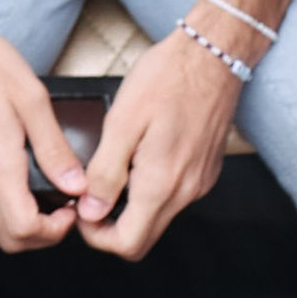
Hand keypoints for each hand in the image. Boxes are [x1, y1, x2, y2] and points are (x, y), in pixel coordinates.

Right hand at [0, 15, 90, 249]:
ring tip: (32, 173)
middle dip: (39, 232)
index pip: (24, 230)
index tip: (69, 210)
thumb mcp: (30, 96)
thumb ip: (54, 147)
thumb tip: (76, 184)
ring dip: (14, 209)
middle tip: (59, 205)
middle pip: (6, 236)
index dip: (54, 232)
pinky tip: (1, 158)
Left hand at [73, 29, 243, 259]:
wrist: (214, 53)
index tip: (82, 210)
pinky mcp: (205, 171)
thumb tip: (91, 210)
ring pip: (158, 217)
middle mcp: (186, 191)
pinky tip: (141, 157)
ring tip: (114, 168)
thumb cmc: (168, 78)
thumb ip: (105, 172)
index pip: (127, 244)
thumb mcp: (122, 121)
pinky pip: (174, 196)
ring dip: (131, 207)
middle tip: (92, 195)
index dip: (96, 236)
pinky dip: (151, 190)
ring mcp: (199, 182)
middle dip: (111, 227)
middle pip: (143, 238)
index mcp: (161, 183)